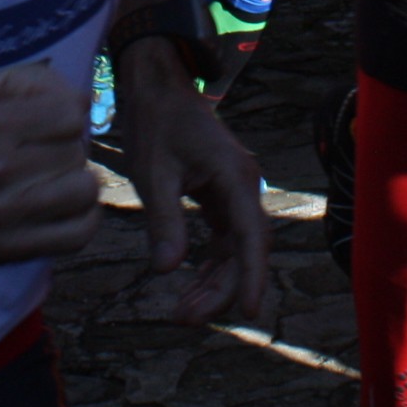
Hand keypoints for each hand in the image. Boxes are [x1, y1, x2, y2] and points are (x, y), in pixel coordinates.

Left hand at [116, 38, 269, 324]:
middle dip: (222, 289)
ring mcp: (236, 190)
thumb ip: (164, 220)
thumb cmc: (156, 123)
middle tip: (184, 317)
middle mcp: (244, 185)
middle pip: (246, 249)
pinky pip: (225, 238)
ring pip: (236, 248)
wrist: (158, 88)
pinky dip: (211, 264)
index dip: (253, 275)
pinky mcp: (223, 194)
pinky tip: (190, 284)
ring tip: (182, 312)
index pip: (251, 235)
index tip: (251, 311)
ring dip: (215, 281)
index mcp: (234, 176)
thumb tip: (167, 269)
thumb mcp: (153, 173)